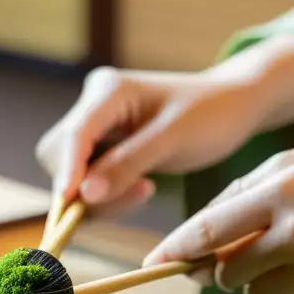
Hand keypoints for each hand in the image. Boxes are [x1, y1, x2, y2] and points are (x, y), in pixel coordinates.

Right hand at [35, 33, 293, 214]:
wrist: (232, 107)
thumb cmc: (211, 114)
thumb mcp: (174, 140)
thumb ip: (127, 164)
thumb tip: (83, 195)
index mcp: (109, 90)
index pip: (74, 134)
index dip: (68, 170)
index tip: (68, 203)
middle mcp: (93, 105)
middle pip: (60, 156)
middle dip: (85, 187)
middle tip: (136, 194)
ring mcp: (96, 127)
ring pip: (71, 174)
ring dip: (99, 195)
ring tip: (145, 189)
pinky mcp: (102, 148)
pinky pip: (87, 181)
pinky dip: (108, 195)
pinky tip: (142, 186)